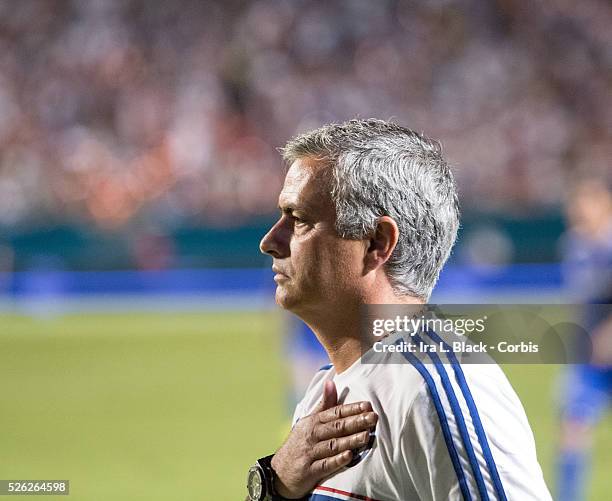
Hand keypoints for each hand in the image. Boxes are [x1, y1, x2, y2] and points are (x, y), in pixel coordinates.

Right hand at [271, 380, 377, 498]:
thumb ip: (323, 404)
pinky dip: (337, 460)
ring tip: (366, 436)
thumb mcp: (308, 422)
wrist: (279, 472)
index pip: (335, 412)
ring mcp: (310, 453)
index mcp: (313, 421)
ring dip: (350, 440)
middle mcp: (311, 435)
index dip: (351, 409)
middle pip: (336, 427)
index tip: (367, 405)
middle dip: (356, 421)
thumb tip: (331, 382)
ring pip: (333, 445)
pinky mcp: (309, 471)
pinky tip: (349, 456)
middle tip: (373, 418)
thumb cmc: (300, 443)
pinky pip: (325, 465)